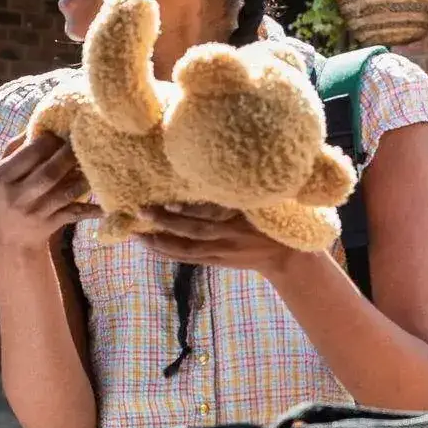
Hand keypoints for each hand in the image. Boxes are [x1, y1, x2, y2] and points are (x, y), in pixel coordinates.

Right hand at [0, 132, 94, 256]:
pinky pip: (74, 214)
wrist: (9, 239)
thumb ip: (16, 147)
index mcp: (3, 176)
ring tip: (96, 164)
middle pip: (49, 172)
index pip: (31, 152)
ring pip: (65, 192)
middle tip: (85, 142)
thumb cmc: (8, 195)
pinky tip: (106, 204)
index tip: (64, 131)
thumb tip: (39, 121)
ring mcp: (34, 212)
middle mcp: (18, 195)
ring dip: (83, 178)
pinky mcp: (50, 225)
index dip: (51, 139)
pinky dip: (91, 210)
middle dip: (70, 156)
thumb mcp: (3, 172)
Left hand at [131, 203, 314, 279]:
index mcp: (244, 220)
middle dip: (167, 222)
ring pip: (187, 249)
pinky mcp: (218, 262)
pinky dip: (168, 253)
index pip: (215, 216)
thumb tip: (225, 165)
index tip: (172, 201)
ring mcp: (222, 253)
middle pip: (195, 232)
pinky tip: (150, 247)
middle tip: (142, 210)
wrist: (290, 259)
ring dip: (160, 241)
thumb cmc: (280, 220)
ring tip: (136, 232)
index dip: (193, 211)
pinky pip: (189, 259)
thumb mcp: (270, 202)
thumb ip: (249, 188)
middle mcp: (230, 238)